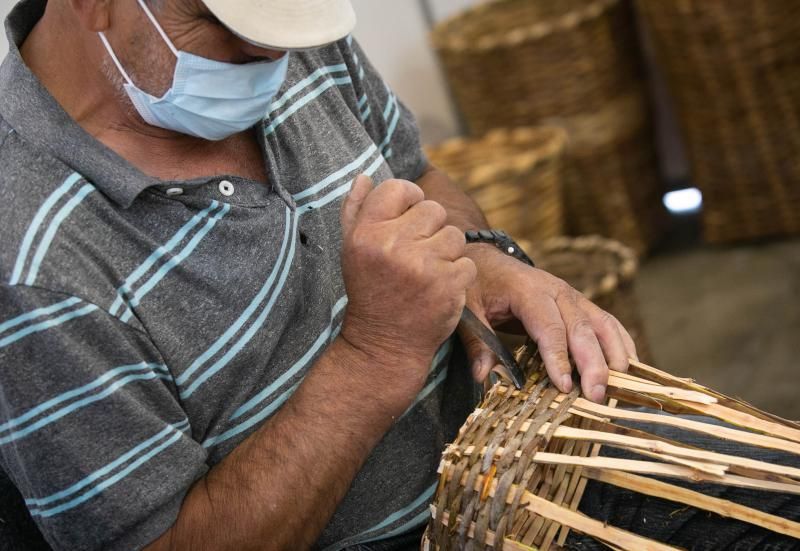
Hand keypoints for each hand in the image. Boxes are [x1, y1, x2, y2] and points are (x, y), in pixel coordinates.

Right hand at [338, 175, 476, 409]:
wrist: (384, 344)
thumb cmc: (370, 291)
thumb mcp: (351, 250)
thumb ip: (355, 211)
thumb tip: (364, 176)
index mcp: (366, 232)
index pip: (399, 188)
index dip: (410, 198)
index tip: (410, 216)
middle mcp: (392, 245)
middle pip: (433, 209)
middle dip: (430, 229)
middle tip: (417, 254)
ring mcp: (422, 266)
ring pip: (455, 235)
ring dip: (447, 252)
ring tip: (428, 272)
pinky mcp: (448, 285)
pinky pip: (468, 263)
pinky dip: (458, 276)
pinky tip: (439, 289)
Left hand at [461, 245, 637, 402]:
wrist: (489, 261)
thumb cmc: (479, 284)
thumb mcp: (468, 307)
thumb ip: (476, 340)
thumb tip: (483, 374)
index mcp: (528, 290)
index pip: (549, 326)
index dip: (558, 357)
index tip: (564, 386)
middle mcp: (557, 291)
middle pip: (582, 328)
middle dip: (593, 363)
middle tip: (596, 395)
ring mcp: (573, 297)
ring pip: (603, 324)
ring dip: (615, 356)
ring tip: (620, 387)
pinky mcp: (580, 305)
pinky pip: (607, 323)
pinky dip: (621, 345)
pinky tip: (630, 368)